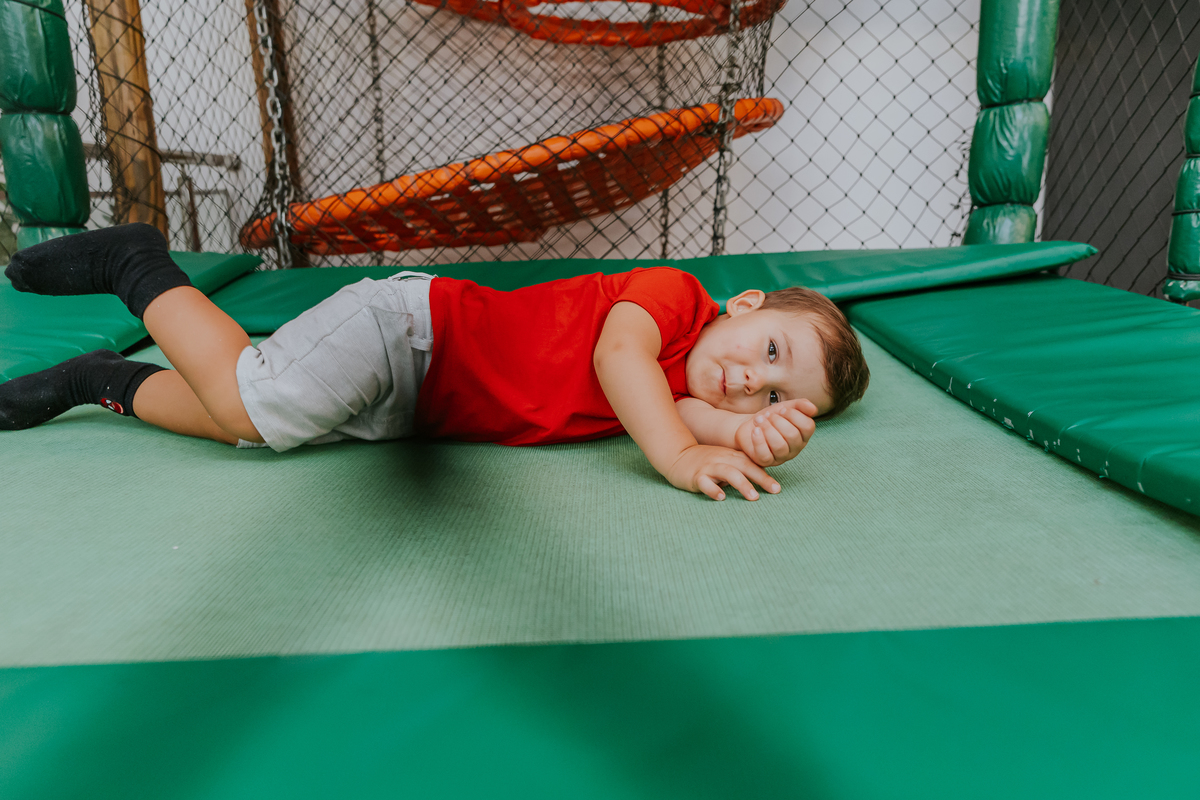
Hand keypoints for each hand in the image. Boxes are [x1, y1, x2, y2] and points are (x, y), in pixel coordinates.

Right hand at [667, 444, 781, 500]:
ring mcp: (708, 467)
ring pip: (728, 473)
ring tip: (753, 497)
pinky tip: (721, 498)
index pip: (751, 464)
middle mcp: (722, 459)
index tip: (777, 488)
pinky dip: (713, 489)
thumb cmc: (704, 461)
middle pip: (744, 466)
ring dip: (742, 484)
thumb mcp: (724, 460)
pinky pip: (705, 483)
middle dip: (760, 478)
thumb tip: (760, 480)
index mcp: (730, 456)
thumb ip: (740, 467)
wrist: (677, 456)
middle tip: (774, 490)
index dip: (765, 475)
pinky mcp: (696, 476)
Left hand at [734, 399, 817, 466]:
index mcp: (804, 435)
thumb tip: (813, 409)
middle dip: (778, 421)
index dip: (794, 415)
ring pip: (779, 446)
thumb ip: (801, 405)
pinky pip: (765, 455)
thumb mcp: (787, 407)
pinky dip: (759, 440)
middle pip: (793, 436)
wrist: (751, 424)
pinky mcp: (766, 461)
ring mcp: (781, 457)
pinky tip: (755, 430)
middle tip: (769, 416)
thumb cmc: (772, 417)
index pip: (808, 426)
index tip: (782, 410)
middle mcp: (795, 448)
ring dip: (767, 429)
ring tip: (759, 420)